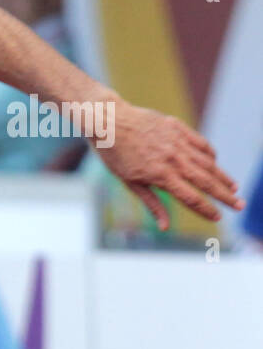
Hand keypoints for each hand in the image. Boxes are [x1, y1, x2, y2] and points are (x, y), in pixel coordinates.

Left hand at [100, 101, 241, 228]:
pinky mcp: (178, 128)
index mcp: (160, 175)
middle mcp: (173, 160)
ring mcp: (177, 142)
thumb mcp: (130, 182)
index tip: (218, 218)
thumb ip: (152, 203)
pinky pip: (201, 144)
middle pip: (206, 181)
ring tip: (233, 187)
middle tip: (239, 206)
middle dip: (225, 196)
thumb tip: (165, 227)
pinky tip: (215, 163)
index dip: (206, 210)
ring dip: (222, 176)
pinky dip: (210, 155)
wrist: (109, 121)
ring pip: (208, 162)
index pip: (190, 198)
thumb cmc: (115, 155)